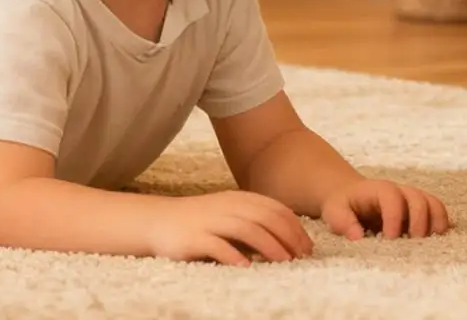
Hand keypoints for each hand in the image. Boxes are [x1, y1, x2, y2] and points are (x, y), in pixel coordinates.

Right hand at [146, 190, 314, 265]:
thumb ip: (254, 223)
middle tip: (301, 256)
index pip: (275, 209)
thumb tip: (285, 242)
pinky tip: (247, 267)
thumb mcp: (230, 215)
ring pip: (246, 229)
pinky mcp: (194, 238)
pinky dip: (234, 255)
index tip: (307, 246)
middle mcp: (229, 206)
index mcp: (240, 199)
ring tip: (284, 262)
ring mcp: (211, 220)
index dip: (294, 226)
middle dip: (288, 236)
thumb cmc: (201, 222)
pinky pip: (217, 246)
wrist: (159, 220)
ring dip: (269, 245)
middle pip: (265, 217)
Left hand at [321, 177, 451, 239]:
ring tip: (432, 244)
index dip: (394, 217)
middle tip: (413, 244)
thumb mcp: (335, 211)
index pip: (393, 197)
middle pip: (418, 198)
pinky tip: (437, 241)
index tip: (390, 239)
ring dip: (435, 222)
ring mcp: (412, 199)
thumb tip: (357, 237)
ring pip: (432, 203)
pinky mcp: (419, 209)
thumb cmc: (343, 205)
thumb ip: (343, 221)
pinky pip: (437, 211)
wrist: (351, 195)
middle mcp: (400, 191)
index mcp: (379, 189)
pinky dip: (441, 224)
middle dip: (419, 221)